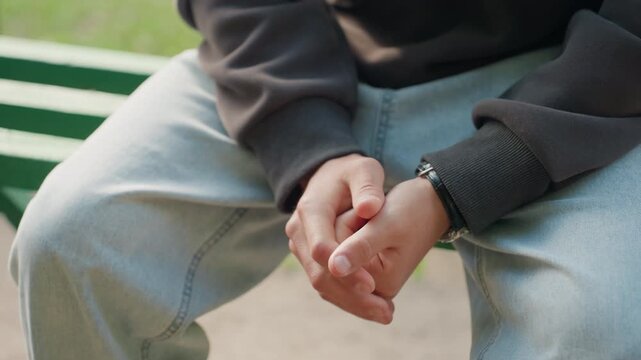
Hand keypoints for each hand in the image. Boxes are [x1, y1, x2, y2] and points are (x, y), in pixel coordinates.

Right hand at [286, 153, 391, 322]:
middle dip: (351, 295)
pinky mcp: (309, 257)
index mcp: (310, 210)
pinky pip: (325, 281)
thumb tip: (369, 210)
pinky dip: (348, 296)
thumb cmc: (352, 173)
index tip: (373, 285)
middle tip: (384, 310)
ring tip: (384, 312)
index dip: (346, 270)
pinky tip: (374, 305)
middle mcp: (299, 231)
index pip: (321, 249)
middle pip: (319, 273)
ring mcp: (301, 246)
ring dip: (351, 302)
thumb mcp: (364, 170)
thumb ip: (367, 188)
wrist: (331, 175)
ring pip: (320, 283)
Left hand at [329, 177, 449, 304]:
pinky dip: (340, 236)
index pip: (333, 270)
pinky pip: (333, 258)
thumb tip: (334, 269)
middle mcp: (372, 292)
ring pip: (327, 262)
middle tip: (365, 214)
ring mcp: (365, 284)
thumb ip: (360, 248)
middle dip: (339, 235)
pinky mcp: (360, 272)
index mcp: (380, 287)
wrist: (429, 205)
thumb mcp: (387, 226)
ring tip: (367, 218)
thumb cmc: (412, 211)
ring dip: (340, 233)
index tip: (363, 214)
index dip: (338, 234)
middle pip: (328, 270)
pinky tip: (357, 223)